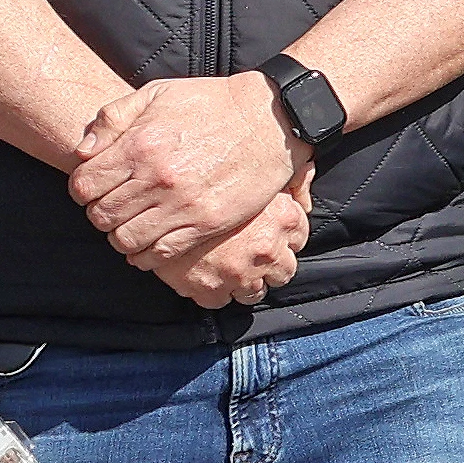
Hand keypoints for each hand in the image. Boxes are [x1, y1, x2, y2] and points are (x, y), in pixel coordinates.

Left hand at [73, 73, 300, 269]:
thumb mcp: (157, 93)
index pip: (84, 186)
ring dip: (119, 236)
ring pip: (126, 239)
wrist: (269, 119)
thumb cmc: (211, 103)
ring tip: (129, 226)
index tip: (93, 188)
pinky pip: (162, 253)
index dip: (81, 190)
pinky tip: (147, 245)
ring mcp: (183, 204)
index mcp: (140, 145)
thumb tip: (82, 151)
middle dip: (99, 214)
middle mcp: (157, 178)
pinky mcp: (207, 222)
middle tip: (112, 208)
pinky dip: (146, 256)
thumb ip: (112, 117)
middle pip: (101, 216)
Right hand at [145, 178, 307, 309]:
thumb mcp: (268, 161)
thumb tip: (304, 199)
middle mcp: (267, 249)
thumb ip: (295, 180)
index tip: (271, 233)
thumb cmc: (218, 165)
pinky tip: (205, 273)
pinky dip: (213, 291)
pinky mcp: (207, 287)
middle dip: (268, 263)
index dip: (284, 236)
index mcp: (284, 217)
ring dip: (244, 281)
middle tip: (250, 251)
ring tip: (227, 263)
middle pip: (283, 271)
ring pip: (253, 292)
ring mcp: (239, 272)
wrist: (158, 189)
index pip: (298, 238)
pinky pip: (217, 301)